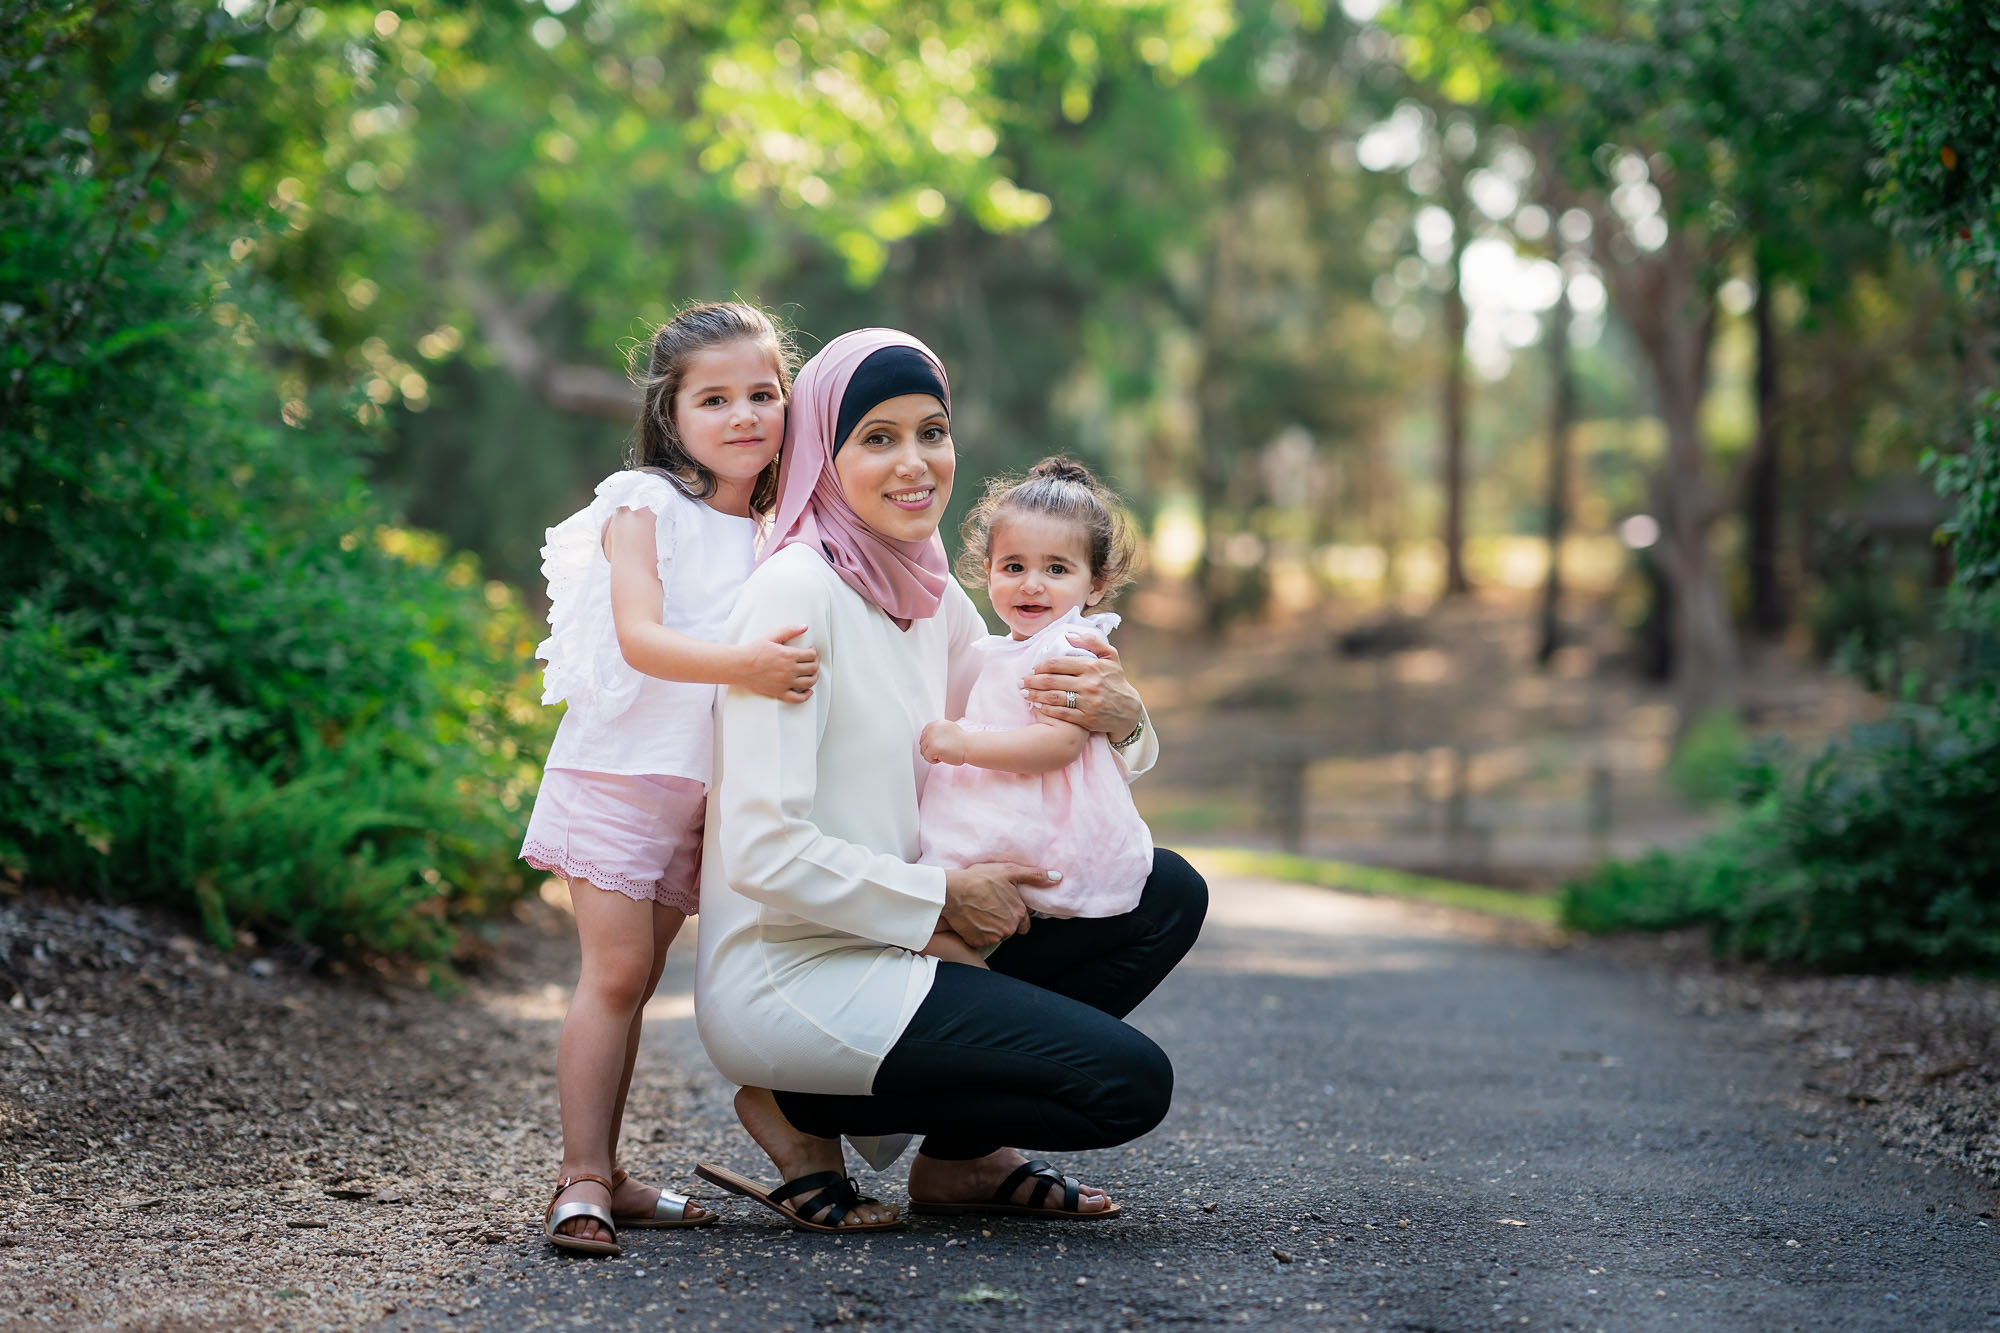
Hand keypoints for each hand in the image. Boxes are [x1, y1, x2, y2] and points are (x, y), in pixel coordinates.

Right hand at [742, 625, 818, 701]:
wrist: (740, 666)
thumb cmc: (754, 651)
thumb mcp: (771, 636)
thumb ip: (789, 630)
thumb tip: (805, 626)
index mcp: (788, 655)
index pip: (811, 655)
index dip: (814, 652)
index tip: (811, 651)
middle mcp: (789, 670)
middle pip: (813, 668)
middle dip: (816, 663)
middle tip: (813, 661)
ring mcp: (785, 682)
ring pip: (809, 682)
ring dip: (814, 677)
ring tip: (812, 673)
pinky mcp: (779, 692)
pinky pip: (798, 698)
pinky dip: (806, 696)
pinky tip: (808, 691)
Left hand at [919, 719, 967, 764]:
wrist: (970, 746)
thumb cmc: (961, 741)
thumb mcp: (947, 729)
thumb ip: (937, 731)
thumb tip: (926, 737)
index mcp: (935, 723)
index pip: (924, 734)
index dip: (931, 743)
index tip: (940, 745)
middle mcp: (932, 728)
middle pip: (922, 743)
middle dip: (930, 749)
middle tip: (943, 750)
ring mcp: (931, 738)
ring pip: (923, 751)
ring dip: (932, 755)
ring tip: (943, 753)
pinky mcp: (933, 747)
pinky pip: (926, 758)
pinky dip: (933, 761)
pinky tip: (942, 757)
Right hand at [940, 862, 1053, 947]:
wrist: (950, 891)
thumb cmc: (979, 878)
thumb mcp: (1009, 871)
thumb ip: (1035, 876)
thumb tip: (1058, 877)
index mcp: (1018, 914)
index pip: (1024, 923)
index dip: (1014, 914)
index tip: (1003, 906)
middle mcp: (1008, 929)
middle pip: (1010, 930)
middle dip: (1003, 921)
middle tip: (989, 906)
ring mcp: (993, 937)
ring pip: (996, 936)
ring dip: (990, 927)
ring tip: (979, 911)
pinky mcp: (977, 942)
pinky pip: (981, 940)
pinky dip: (977, 933)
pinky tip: (971, 919)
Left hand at [1020, 630, 1141, 738]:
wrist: (1129, 710)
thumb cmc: (1116, 680)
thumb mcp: (1111, 657)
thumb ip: (1092, 642)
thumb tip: (1069, 635)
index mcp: (1092, 666)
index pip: (1058, 664)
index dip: (1041, 666)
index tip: (1032, 668)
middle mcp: (1089, 684)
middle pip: (1052, 681)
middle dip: (1032, 681)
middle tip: (1021, 681)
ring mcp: (1087, 702)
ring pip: (1053, 697)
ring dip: (1035, 695)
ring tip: (1025, 693)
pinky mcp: (1086, 719)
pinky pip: (1060, 713)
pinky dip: (1045, 709)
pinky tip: (1036, 706)